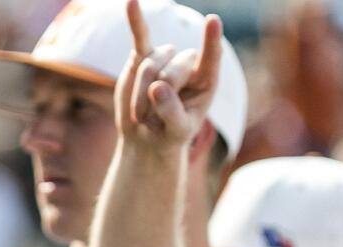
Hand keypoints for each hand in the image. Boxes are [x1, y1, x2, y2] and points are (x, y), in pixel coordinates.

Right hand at [116, 0, 220, 149]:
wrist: (146, 137)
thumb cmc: (168, 134)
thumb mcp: (176, 132)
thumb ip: (172, 111)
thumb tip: (157, 87)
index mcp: (207, 80)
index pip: (211, 56)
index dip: (211, 40)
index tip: (212, 21)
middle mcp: (188, 65)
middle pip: (174, 67)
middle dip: (159, 94)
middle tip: (147, 119)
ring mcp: (164, 59)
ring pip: (151, 64)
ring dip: (140, 92)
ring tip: (139, 115)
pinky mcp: (141, 59)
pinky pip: (140, 36)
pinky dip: (135, 20)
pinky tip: (130, 2)